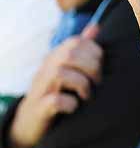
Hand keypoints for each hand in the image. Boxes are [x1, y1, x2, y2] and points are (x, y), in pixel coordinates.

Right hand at [9, 23, 101, 147]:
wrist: (31, 121)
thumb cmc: (56, 91)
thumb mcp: (69, 68)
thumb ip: (82, 48)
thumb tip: (95, 26)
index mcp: (54, 58)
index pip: (75, 42)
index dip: (94, 51)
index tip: (101, 66)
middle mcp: (45, 70)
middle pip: (69, 55)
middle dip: (92, 67)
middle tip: (97, 82)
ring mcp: (40, 89)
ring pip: (60, 73)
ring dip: (81, 84)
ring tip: (86, 95)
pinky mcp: (39, 109)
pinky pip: (54, 101)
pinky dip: (69, 103)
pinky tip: (74, 106)